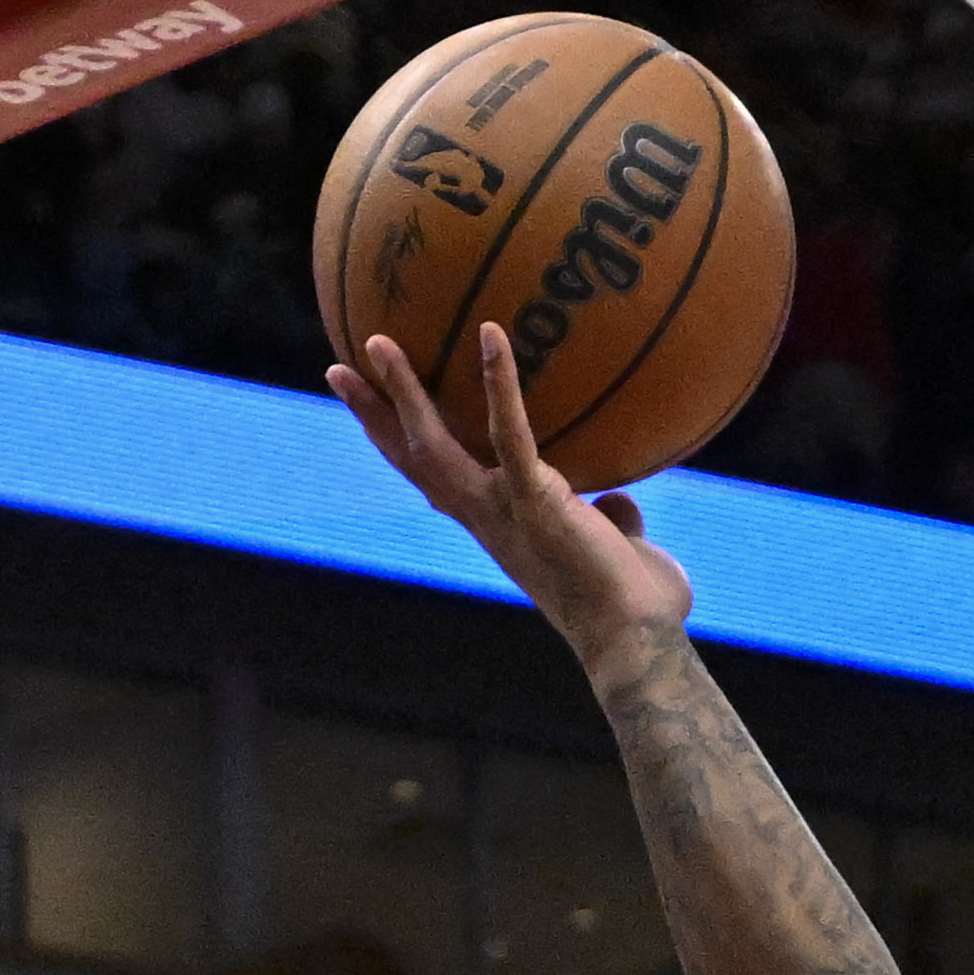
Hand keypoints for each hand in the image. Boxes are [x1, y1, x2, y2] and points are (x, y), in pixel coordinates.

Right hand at [329, 326, 694, 653]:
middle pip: (411, 458)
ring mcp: (504, 509)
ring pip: (433, 444)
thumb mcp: (617, 551)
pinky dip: (499, 383)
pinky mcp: (536, 500)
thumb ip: (611, 523)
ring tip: (379, 341)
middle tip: (339, 369)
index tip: (371, 413)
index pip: (433, 479)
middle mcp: (485, 516)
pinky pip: (511, 433)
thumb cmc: (631, 603)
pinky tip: (491, 336)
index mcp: (496, 524)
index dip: (397, 445)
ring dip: (403, 392)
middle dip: (372, 414)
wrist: (634, 638)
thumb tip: (619, 505)